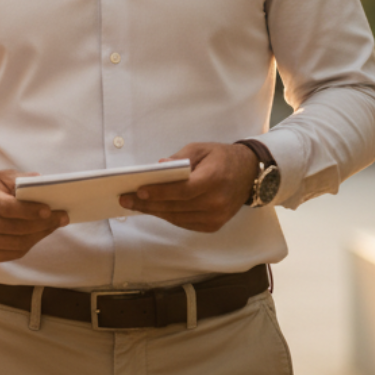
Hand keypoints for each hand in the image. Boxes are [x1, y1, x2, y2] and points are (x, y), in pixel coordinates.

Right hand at [0, 171, 67, 262]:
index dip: (30, 211)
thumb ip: (20, 180)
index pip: (8, 208)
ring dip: (40, 235)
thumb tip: (44, 185)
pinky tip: (38, 234)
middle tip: (62, 217)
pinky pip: (13, 253)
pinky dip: (29, 244)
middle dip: (43, 224)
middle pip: (16, 228)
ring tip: (54, 225)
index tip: (50, 210)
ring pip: (18, 243)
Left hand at [118, 142, 255, 231]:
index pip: (183, 190)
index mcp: (213, 179)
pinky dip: (168, 216)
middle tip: (126, 200)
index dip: (160, 192)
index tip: (140, 190)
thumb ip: (179, 158)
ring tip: (134, 204)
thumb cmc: (220, 157)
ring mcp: (217, 217)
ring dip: (155, 211)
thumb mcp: (200, 148)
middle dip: (148, 203)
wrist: (249, 174)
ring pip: (178, 217)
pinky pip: (185, 223)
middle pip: (176, 206)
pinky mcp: (214, 225)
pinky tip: (154, 209)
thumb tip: (159, 166)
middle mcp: (216, 202)